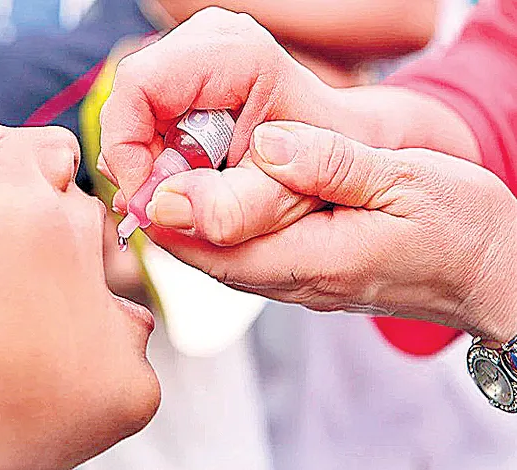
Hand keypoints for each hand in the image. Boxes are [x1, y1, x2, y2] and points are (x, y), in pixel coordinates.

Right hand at [99, 6, 338, 200]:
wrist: (341, 144)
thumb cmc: (322, 168)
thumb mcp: (283, 199)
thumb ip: (225, 209)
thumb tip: (152, 210)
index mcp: (237, 55)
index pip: (138, 86)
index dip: (126, 148)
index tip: (144, 199)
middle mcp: (211, 39)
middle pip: (130, 99)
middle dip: (138, 160)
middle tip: (166, 202)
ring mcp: (197, 50)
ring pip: (133, 110)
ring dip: (149, 160)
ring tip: (189, 188)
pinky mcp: (189, 70)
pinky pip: (147, 114)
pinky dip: (158, 153)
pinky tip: (190, 172)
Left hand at [143, 122, 516, 341]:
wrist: (490, 271)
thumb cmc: (459, 229)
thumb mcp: (404, 182)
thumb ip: (332, 165)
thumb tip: (269, 143)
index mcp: (311, 262)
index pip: (215, 248)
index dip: (169, 215)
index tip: (140, 175)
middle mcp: (293, 280)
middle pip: (204, 257)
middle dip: (163, 217)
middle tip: (139, 166)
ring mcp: (296, 279)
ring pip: (217, 257)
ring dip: (183, 221)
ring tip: (160, 172)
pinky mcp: (303, 271)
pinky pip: (241, 253)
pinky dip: (213, 225)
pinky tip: (207, 191)